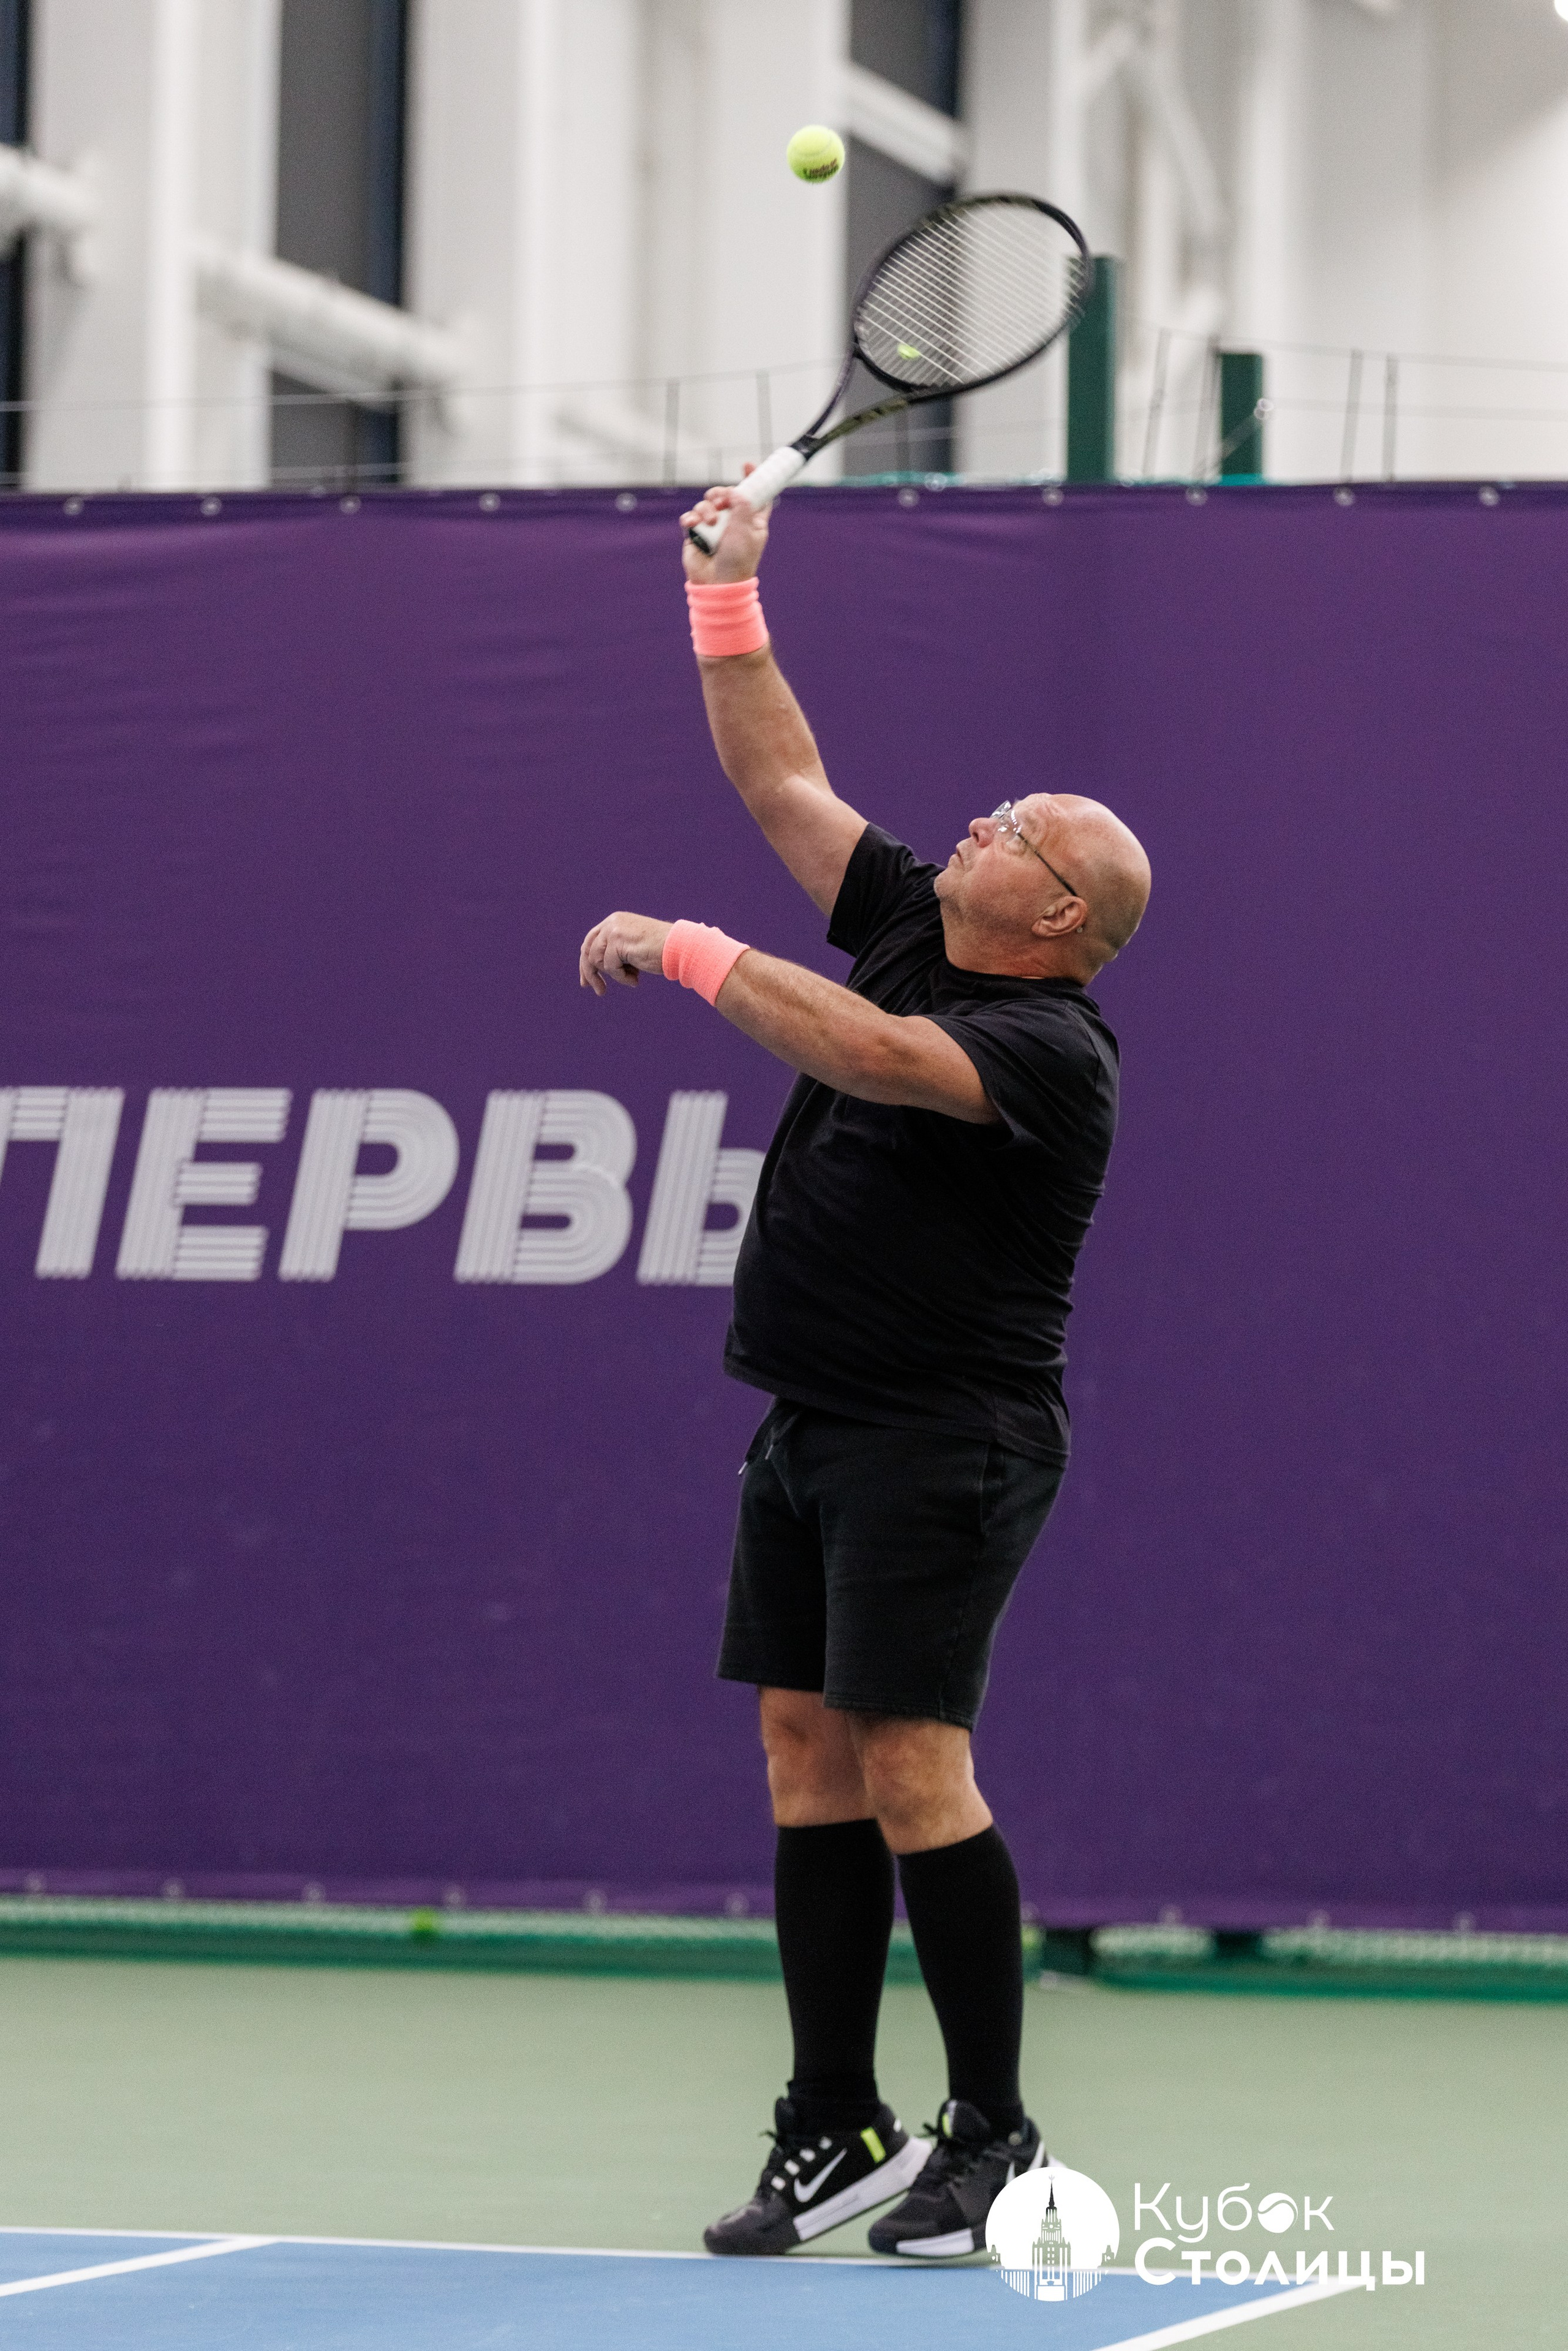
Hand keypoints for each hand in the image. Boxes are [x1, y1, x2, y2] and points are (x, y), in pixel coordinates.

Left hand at [579, 912, 672, 996]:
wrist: (679, 947)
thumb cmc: (661, 950)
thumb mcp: (634, 947)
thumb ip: (617, 950)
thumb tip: (598, 967)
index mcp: (615, 921)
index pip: (591, 941)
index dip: (586, 962)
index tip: (586, 981)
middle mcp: (612, 922)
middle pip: (587, 950)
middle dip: (590, 973)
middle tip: (598, 990)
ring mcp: (613, 931)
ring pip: (597, 961)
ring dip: (615, 976)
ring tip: (634, 978)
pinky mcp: (618, 942)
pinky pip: (610, 968)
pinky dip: (623, 978)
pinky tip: (636, 979)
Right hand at [680, 462, 771, 584]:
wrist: (717, 583)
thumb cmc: (738, 560)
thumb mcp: (746, 530)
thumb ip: (743, 506)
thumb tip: (735, 490)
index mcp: (751, 521)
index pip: (754, 496)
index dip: (752, 480)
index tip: (747, 465)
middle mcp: (732, 522)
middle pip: (726, 494)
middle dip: (721, 492)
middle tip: (721, 500)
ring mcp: (713, 527)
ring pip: (706, 504)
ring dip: (707, 509)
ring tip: (710, 523)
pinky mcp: (697, 534)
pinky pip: (691, 517)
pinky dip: (691, 518)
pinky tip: (694, 525)